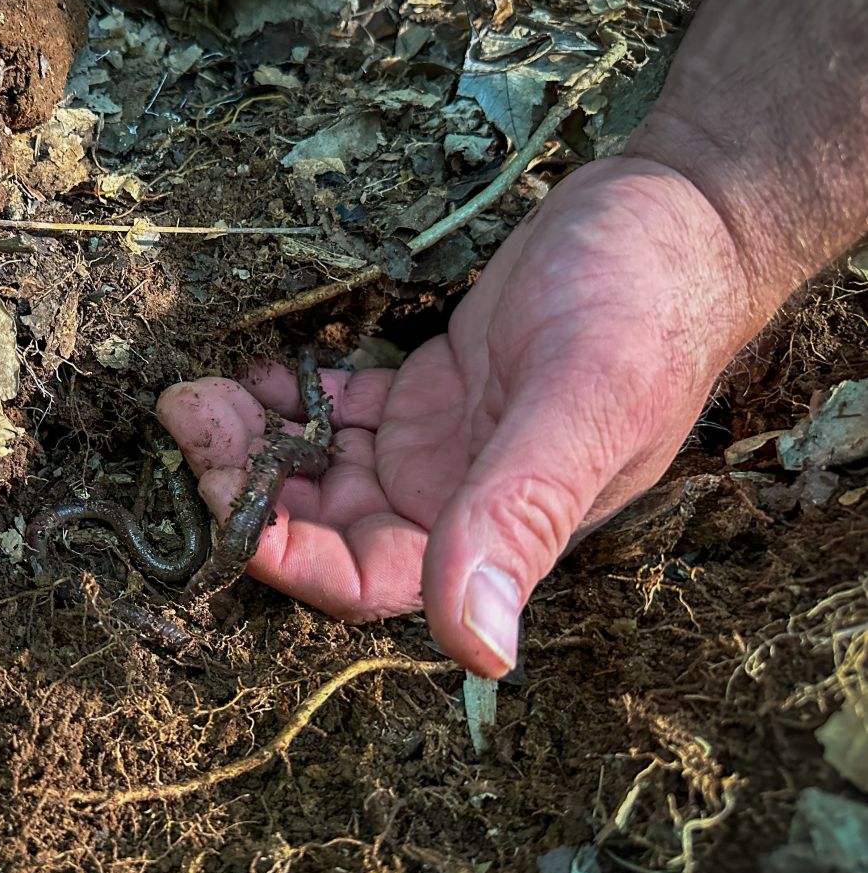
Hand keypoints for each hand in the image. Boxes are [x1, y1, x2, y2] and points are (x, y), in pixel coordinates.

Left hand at [158, 157, 771, 676]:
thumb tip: (482, 655)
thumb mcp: (584, 402)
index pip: (358, 580)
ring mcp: (437, 449)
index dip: (280, 552)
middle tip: (190, 413)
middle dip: (246, 482)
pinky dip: (289, 397)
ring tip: (203, 390)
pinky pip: (338, 412)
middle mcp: (454, 504)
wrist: (681, 217)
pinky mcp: (427, 394)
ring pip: (319, 470)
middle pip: (320, 526)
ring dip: (255, 439)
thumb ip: (521, 516)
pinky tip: (252, 370)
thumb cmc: (647, 306)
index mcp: (493, 532)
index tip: (219, 493)